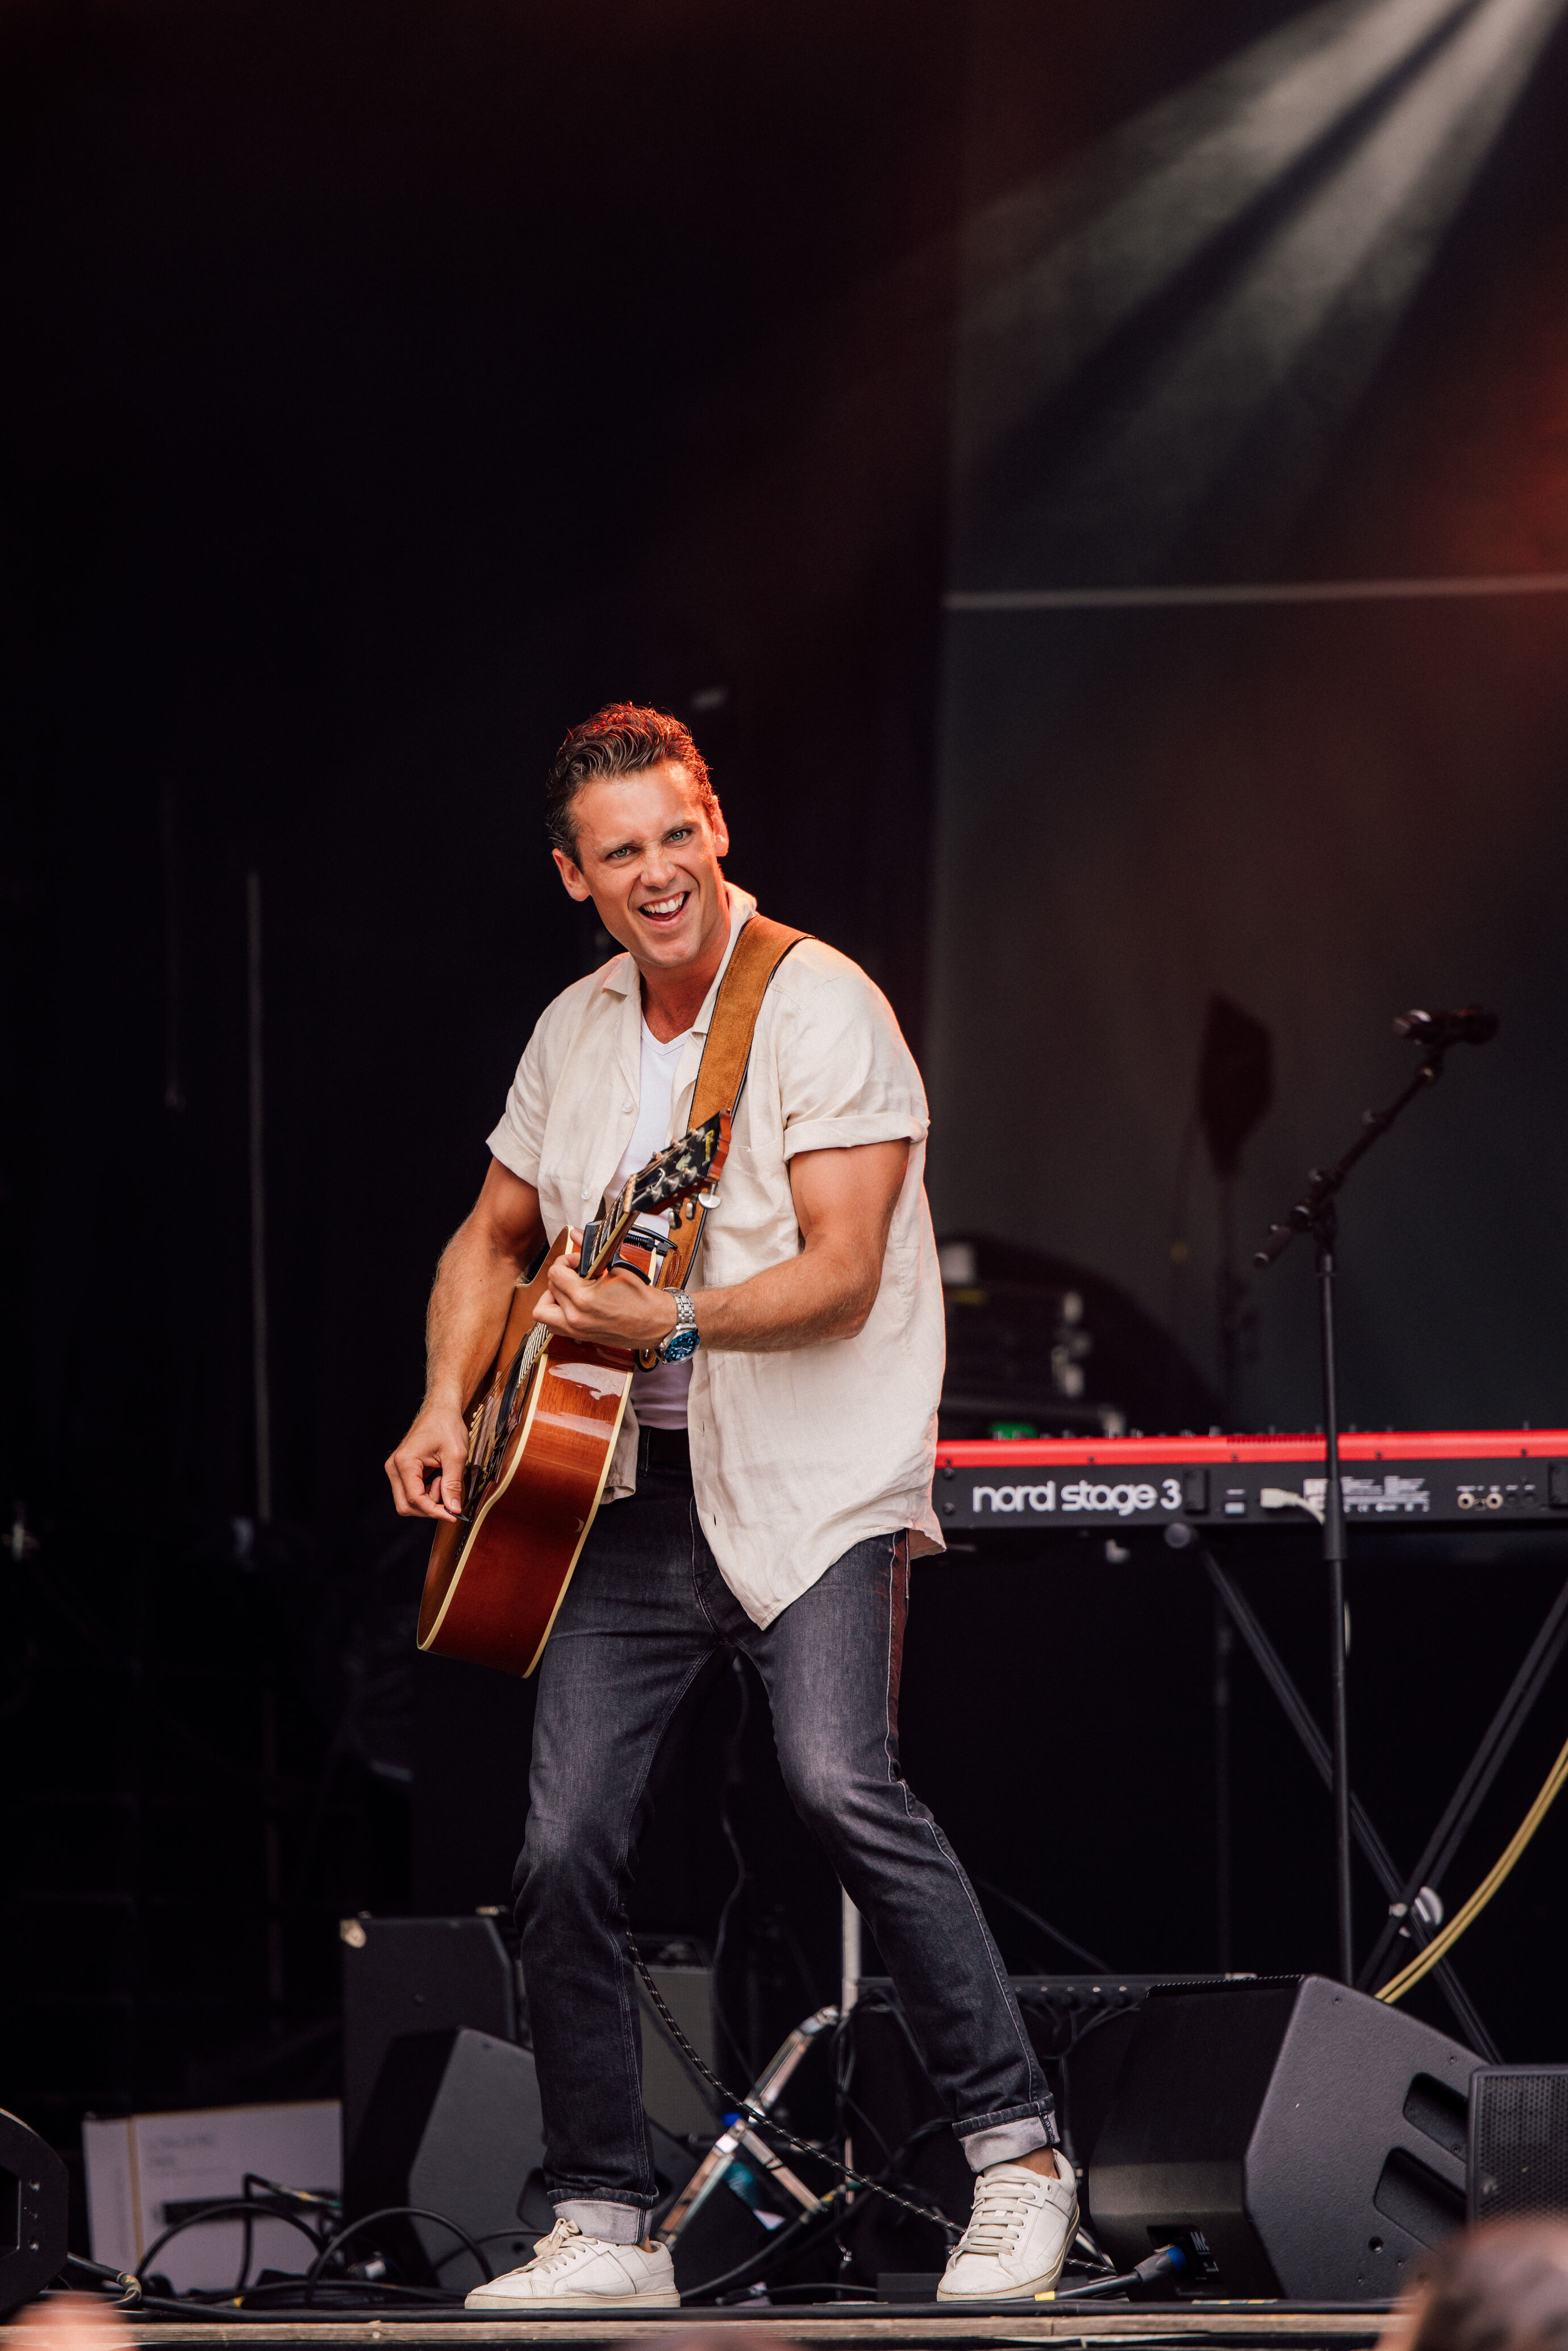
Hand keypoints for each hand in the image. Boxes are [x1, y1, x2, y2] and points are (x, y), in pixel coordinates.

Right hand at [385, 1399, 470, 1520]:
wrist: (441, 1409)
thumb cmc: (446, 1425)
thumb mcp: (456, 1456)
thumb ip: (453, 1484)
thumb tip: (453, 1509)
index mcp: (404, 1462)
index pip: (414, 1499)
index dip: (434, 1511)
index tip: (453, 1515)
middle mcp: (394, 1467)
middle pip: (406, 1505)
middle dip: (429, 1506)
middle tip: (448, 1491)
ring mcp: (396, 1469)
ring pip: (408, 1501)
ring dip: (428, 1499)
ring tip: (443, 1478)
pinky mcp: (402, 1470)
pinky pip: (411, 1492)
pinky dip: (427, 1492)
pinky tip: (438, 1477)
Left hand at [534, 1232, 679, 1351]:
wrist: (657, 1323)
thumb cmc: (642, 1300)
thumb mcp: (617, 1268)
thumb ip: (591, 1253)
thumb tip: (576, 1235)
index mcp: (584, 1298)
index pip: (555, 1273)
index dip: (566, 1262)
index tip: (578, 1262)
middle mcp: (576, 1317)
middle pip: (548, 1290)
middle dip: (560, 1277)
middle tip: (575, 1274)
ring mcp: (576, 1330)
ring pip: (542, 1313)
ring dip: (551, 1298)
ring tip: (567, 1291)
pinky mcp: (580, 1337)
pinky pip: (553, 1326)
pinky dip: (556, 1314)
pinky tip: (571, 1304)